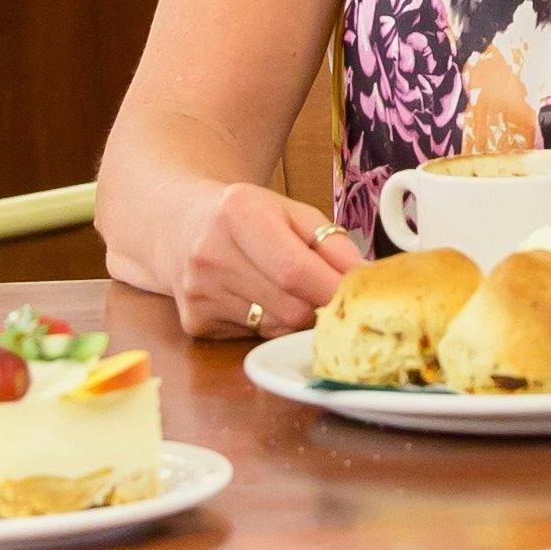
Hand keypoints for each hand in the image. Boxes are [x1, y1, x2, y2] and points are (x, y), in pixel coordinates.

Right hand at [173, 183, 364, 338]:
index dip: (332, 290)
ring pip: (275, 327)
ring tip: (288, 290)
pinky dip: (269, 324)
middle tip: (330, 296)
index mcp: (237, 214)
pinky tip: (258, 298)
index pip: (294, 269)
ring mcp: (199, 292)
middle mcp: (210, 254)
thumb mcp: (293, 213)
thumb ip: (333, 244)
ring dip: (295, 317)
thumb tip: (368, 279)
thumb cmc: (249, 217)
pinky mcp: (196, 321)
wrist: (182, 227)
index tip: (360, 298)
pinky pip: (255, 336)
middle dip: (320, 307)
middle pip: (289, 307)